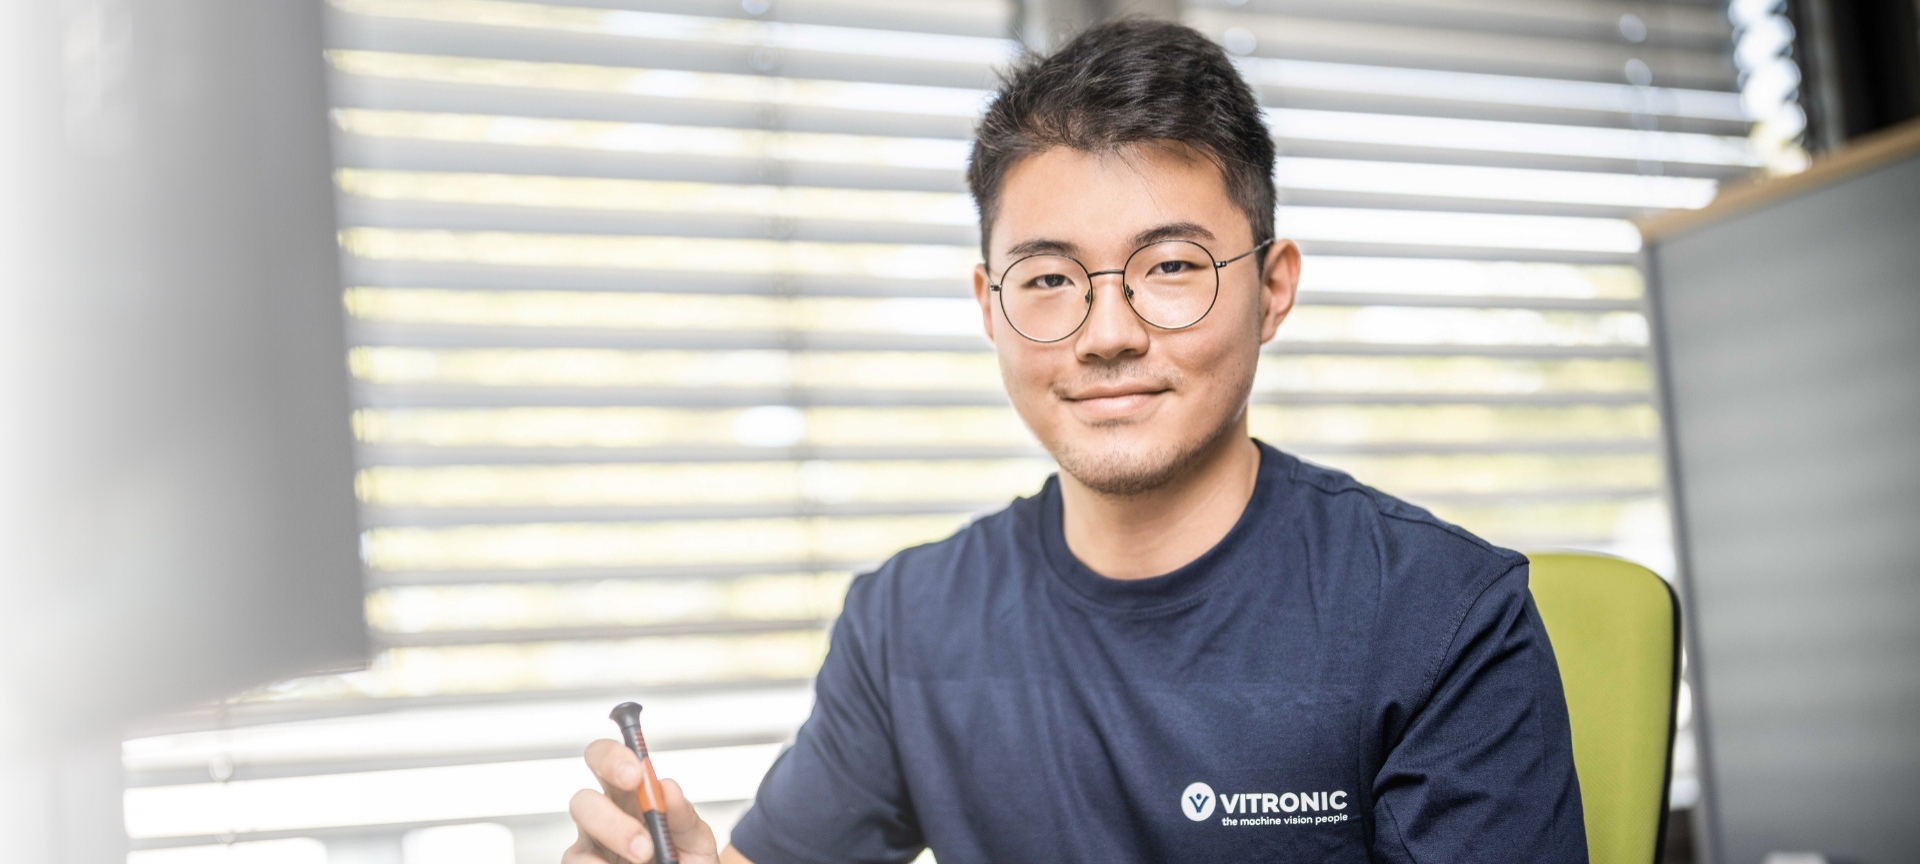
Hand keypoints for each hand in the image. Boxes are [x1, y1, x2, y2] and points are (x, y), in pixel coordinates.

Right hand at [564, 738, 733, 863]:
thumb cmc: (687, 861)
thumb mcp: (695, 838)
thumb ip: (683, 815)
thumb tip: (667, 788)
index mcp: (631, 796)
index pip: (607, 760)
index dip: (613, 759)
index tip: (636, 775)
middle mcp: (606, 818)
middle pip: (583, 800)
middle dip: (610, 818)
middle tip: (645, 840)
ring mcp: (592, 848)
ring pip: (580, 838)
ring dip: (614, 841)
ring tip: (646, 858)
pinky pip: (577, 863)